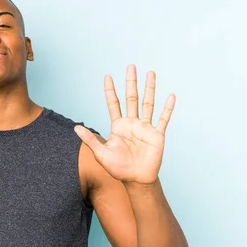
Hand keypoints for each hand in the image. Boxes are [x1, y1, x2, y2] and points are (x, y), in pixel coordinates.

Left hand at [74, 64, 175, 185]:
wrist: (136, 180)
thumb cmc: (118, 168)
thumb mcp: (101, 153)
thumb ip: (90, 139)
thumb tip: (75, 127)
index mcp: (118, 126)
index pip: (113, 104)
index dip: (110, 91)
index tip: (107, 77)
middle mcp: (132, 123)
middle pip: (131, 98)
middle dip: (131, 82)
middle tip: (131, 66)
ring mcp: (145, 127)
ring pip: (148, 104)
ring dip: (149, 88)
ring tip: (150, 73)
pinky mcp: (157, 135)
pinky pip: (163, 119)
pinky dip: (167, 108)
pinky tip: (170, 96)